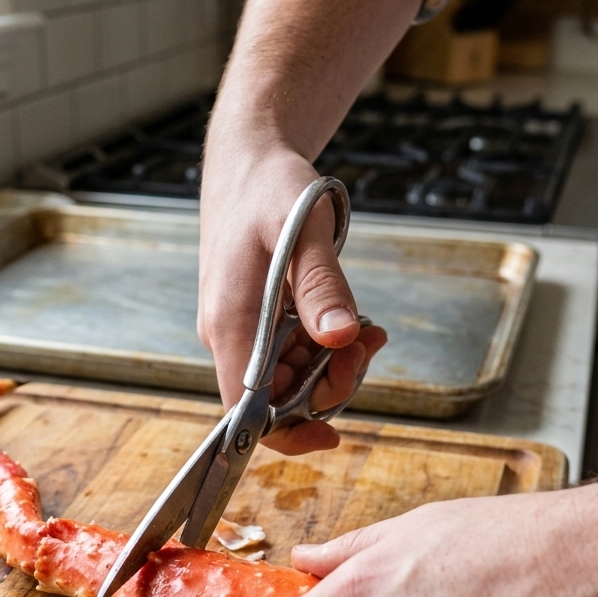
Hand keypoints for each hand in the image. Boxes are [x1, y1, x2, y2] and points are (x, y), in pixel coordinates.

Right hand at [197, 0, 421, 454]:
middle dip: (329, 384)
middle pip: (278, 400)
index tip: (333, 435)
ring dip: (334, 363)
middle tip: (368, 344)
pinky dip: (327, 345)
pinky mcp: (259, 320)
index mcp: (229, 324)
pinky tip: (354, 319)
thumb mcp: (301, 228)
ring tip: (368, 326)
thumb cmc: (269, 187)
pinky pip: (295, 352)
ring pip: (292, 378)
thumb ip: (320, 285)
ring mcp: (244, 329)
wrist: (250, 160)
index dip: (286, 436)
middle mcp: (230, 336)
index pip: (245, 411)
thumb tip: (338, 339)